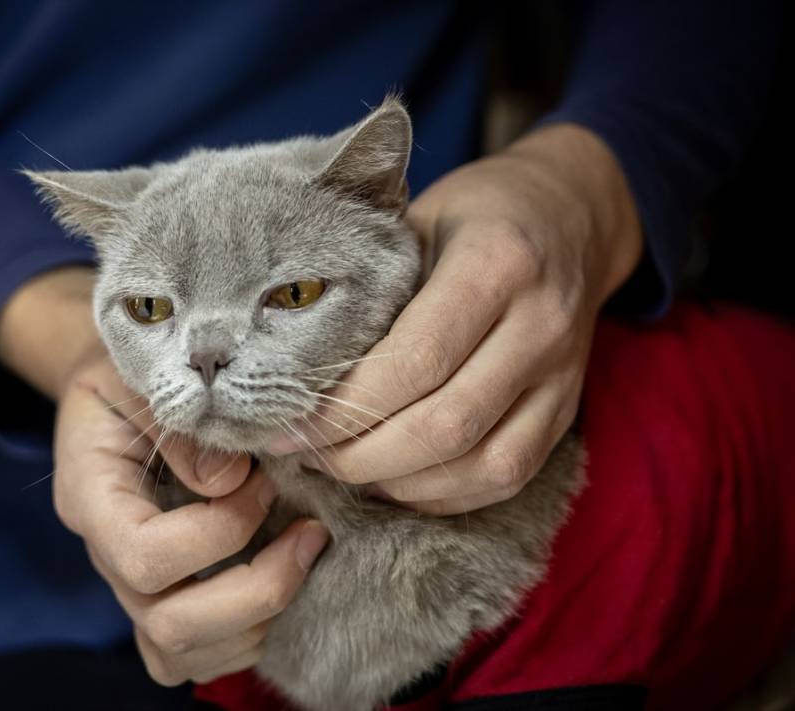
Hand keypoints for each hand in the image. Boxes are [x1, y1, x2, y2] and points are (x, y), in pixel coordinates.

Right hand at [0, 267, 330, 685]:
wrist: (117, 384)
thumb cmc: (133, 369)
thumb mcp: (147, 370)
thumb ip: (182, 420)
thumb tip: (229, 482)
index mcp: (91, 494)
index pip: (143, 554)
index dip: (219, 533)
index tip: (268, 481)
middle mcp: (105, 554)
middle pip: (168, 623)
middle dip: (257, 590)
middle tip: (311, 532)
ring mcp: (131, 585)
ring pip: (181, 653)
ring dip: (258, 619)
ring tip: (304, 555)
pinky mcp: (160, 597)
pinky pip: (192, 656)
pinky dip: (245, 636)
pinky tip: (281, 580)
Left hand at [268, 124, 641, 514]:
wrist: (569, 215)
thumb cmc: (473, 214)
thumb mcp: (415, 222)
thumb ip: (370, 288)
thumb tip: (293, 363)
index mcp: (497, 264)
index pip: (414, 362)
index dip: (345, 407)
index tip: (289, 423)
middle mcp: (541, 325)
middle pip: (445, 424)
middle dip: (361, 455)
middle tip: (304, 454)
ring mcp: (562, 374)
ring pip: (482, 465)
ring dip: (400, 482)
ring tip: (340, 470)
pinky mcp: (567, 409)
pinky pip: (507, 475)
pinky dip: (444, 493)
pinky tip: (392, 481)